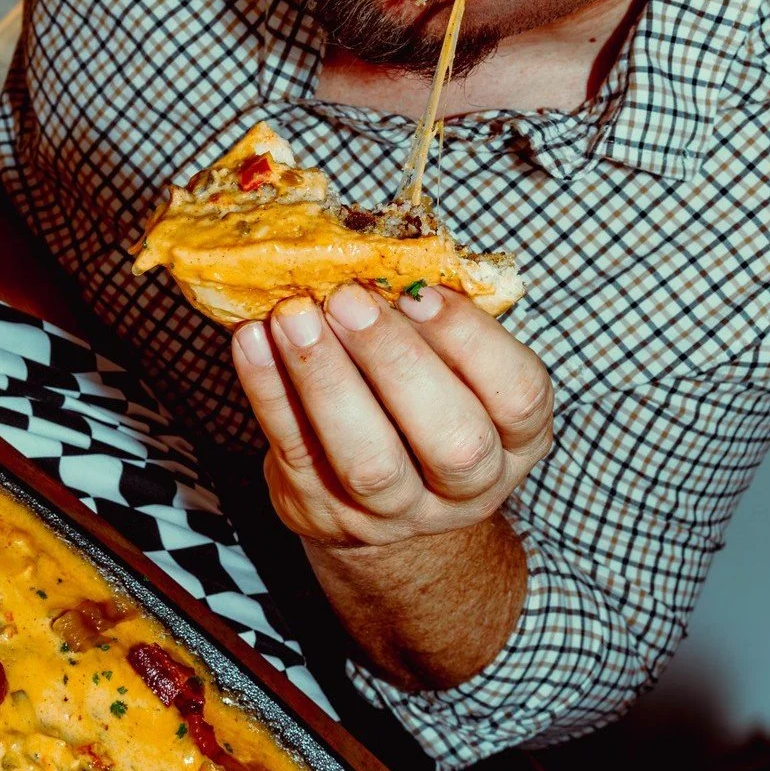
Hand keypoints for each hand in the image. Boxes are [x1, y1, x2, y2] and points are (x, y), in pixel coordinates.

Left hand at [231, 282, 552, 546]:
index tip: (420, 290)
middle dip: (396, 360)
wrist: (383, 515)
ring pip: (369, 461)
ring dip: (327, 380)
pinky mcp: (324, 513)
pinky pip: (295, 452)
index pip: (517, 394)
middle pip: (452, 439)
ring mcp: (397, 513)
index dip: (471, 341)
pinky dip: (268, 393)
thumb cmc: (424, 407)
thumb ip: (434, 325)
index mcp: (517, 439)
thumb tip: (382, 255)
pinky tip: (252, 341)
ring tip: (293, 315)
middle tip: (347, 298)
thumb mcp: (456, 373)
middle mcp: (470, 486)